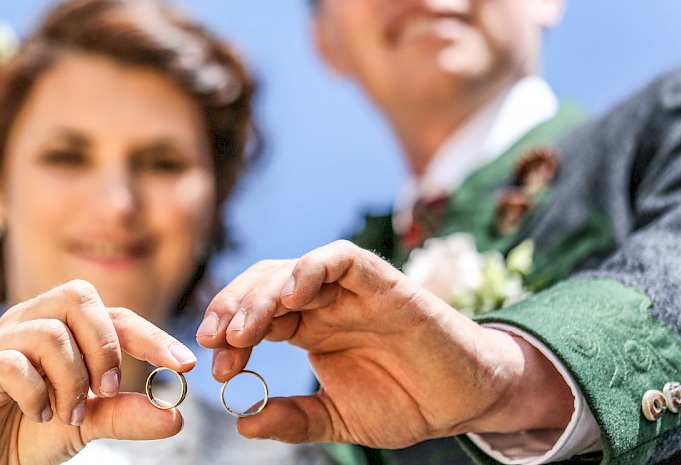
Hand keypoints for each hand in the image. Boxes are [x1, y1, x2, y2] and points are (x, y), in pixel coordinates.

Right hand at [0, 280, 196, 464]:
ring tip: (67, 414)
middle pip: (78, 296)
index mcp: (64, 326)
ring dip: (69, 380)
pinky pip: (13, 363)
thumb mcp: (90, 423)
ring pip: (49, 332)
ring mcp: (2, 341)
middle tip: (105, 390)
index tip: (184, 364)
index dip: (151, 336)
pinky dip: (36, 392)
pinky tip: (39, 414)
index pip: (115, 315)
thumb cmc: (33, 431)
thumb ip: (128, 414)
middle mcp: (33, 321)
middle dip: (103, 345)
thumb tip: (177, 416)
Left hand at [196, 241, 571, 447]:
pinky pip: (342, 259)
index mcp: (308, 329)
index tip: (216, 366)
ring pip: (294, 269)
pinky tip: (292, 295)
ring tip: (243, 330)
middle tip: (217, 343)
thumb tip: (242, 421)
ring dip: (262, 294)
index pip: (254, 315)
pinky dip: (313, 267)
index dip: (228, 333)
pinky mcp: (384, 283)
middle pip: (264, 285)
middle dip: (232, 308)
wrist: (465, 400)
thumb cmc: (406, 401)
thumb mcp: (338, 418)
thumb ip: (293, 418)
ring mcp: (352, 290)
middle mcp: (324, 304)